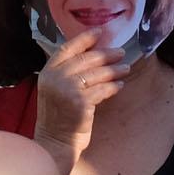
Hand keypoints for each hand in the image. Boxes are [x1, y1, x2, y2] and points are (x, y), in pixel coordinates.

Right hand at [34, 29, 128, 167]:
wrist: (54, 143)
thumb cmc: (57, 117)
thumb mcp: (54, 89)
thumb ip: (66, 72)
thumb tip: (93, 54)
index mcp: (48, 72)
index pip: (67, 48)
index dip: (84, 38)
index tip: (100, 31)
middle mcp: (56, 78)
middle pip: (86, 59)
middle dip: (106, 54)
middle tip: (121, 52)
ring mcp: (68, 90)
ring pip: (97, 73)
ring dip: (114, 70)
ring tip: (125, 68)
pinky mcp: (81, 103)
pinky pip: (103, 89)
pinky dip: (113, 86)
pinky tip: (120, 85)